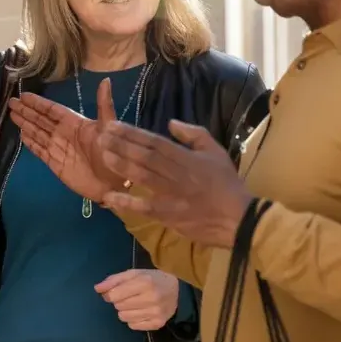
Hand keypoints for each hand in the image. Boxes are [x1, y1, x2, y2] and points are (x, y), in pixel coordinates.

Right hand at [9, 78, 129, 203]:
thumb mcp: (109, 127)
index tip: (24, 95)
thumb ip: (104, 105)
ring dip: (25, 124)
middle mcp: (64, 133)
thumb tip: (106, 80)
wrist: (113, 183)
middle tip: (11, 102)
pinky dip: (30, 143)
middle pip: (41, 120)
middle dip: (26, 111)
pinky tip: (21, 136)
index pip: (52, 110)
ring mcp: (58, 149)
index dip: (38, 103)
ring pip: (37, 133)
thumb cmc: (112, 154)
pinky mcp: (55, 164)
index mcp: (75, 123)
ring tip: (12, 115)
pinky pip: (39, 150)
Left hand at [95, 268, 178, 329]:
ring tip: (136, 304)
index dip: (110, 294)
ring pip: (124, 318)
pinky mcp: (158, 324)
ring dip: (125, 311)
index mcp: (144, 283)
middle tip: (129, 296)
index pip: (114, 295)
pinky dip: (133, 319)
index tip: (115, 291)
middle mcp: (151, 299)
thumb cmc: (151, 278)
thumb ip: (113, 280)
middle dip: (119, 301)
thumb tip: (97, 289)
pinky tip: (141, 312)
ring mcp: (156, 313)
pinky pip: (133, 326)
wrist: (177, 288)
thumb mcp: (132, 273)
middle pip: (118, 306)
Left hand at [99, 119, 252, 247]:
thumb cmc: (227, 184)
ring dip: (121, 165)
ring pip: (142, 176)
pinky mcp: (168, 215)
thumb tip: (171, 123)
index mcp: (186, 157)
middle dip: (121, 144)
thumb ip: (194, 134)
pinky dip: (126, 202)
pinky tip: (109, 196)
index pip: (154, 142)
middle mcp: (175, 173)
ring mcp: (171, 194)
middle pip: (144, 156)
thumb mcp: (215, 152)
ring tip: (103, 155)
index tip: (113, 126)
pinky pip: (144, 207)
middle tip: (101, 136)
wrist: (239, 218)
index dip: (132, 133)